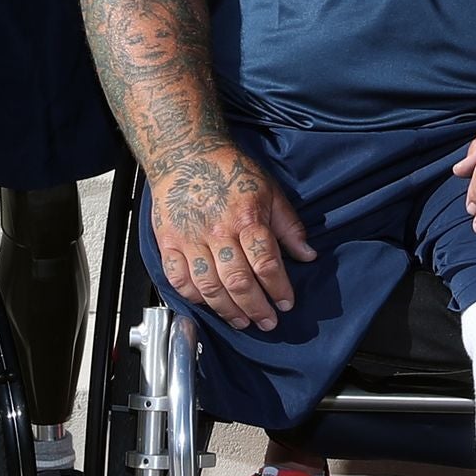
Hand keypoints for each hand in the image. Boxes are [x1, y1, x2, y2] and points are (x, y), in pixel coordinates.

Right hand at [153, 143, 315, 332]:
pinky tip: (207, 305)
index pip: (266, 263)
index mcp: (246, 218)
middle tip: (267, 322)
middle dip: (256, 307)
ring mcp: (190, 239)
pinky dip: (193, 297)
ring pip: (209, 286)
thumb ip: (289, 227)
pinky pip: (179, 278)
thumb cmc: (230, 171)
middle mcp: (218, 231)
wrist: (186, 154)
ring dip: (227, 310)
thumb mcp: (270, 191)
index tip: (286, 303)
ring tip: (242, 321)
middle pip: (238, 281)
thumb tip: (308, 255)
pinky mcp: (168, 242)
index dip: (278, 288)